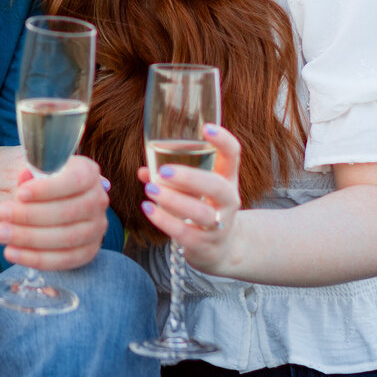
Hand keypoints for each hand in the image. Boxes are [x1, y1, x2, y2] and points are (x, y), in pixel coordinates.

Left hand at [0, 153, 109, 269]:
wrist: (39, 198)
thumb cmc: (35, 181)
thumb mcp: (32, 170)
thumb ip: (30, 174)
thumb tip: (25, 179)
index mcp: (87, 172)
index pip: (74, 180)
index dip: (48, 189)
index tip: (20, 194)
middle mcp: (98, 199)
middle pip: (68, 211)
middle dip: (30, 216)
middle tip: (1, 213)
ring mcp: (96, 228)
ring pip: (66, 238)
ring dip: (29, 238)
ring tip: (0, 233)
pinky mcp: (87, 251)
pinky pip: (63, 260)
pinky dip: (35, 258)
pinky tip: (12, 252)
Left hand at [138, 124, 241, 275]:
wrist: (223, 248)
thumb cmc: (204, 207)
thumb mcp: (196, 190)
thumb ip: (172, 178)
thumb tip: (143, 171)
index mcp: (227, 179)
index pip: (233, 155)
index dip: (223, 141)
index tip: (206, 128)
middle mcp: (228, 201)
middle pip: (217, 187)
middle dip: (190, 178)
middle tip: (163, 171)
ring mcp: (220, 225)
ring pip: (200, 213)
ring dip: (173, 200)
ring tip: (150, 189)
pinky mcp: (206, 245)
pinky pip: (185, 234)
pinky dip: (164, 221)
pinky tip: (148, 209)